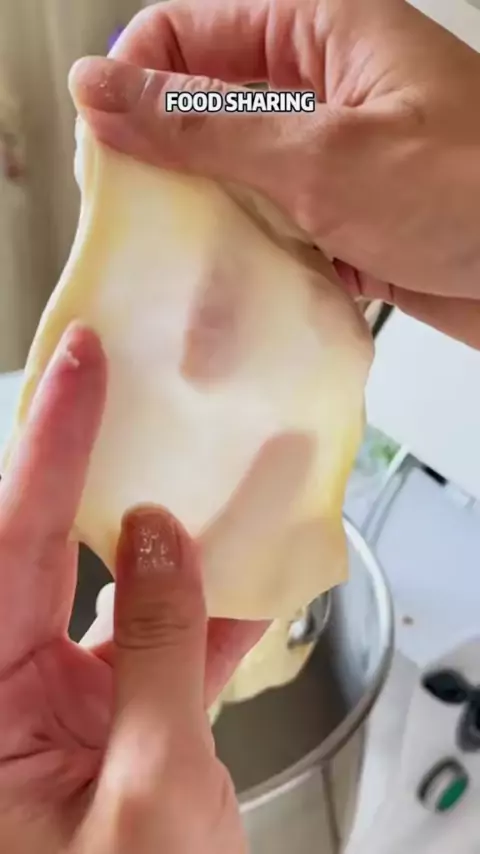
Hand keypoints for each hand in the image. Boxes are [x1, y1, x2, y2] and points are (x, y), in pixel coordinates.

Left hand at [0, 324, 263, 852]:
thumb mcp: (151, 789)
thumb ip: (153, 649)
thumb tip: (159, 538)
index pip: (3, 545)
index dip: (44, 447)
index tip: (77, 367)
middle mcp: (6, 698)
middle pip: (39, 549)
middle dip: (79, 459)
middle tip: (105, 372)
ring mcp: (61, 709)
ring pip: (108, 593)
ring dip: (163, 538)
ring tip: (201, 464)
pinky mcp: (114, 724)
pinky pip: (155, 647)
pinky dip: (204, 615)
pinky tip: (247, 575)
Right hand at [70, 0, 479, 347]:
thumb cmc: (470, 192)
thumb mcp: (321, 155)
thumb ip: (205, 126)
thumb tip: (105, 90)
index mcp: (317, 31)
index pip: (187, 32)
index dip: (136, 83)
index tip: (109, 151)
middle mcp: (317, 88)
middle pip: (202, 108)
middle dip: (167, 162)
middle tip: (143, 218)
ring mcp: (326, 158)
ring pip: (230, 176)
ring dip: (207, 216)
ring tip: (192, 259)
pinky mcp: (337, 217)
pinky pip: (267, 226)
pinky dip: (247, 254)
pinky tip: (239, 282)